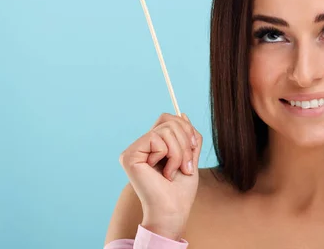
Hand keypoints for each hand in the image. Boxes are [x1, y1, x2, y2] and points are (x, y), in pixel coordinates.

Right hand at [119, 113, 202, 239]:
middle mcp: (140, 146)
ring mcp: (133, 150)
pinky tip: (163, 173)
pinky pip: (158, 139)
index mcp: (152, 145)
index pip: (168, 119)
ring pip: (166, 130)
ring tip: (175, 171)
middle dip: (186, 142)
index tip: (193, 147)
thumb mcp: (190, 155)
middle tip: (185, 165)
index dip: (185, 128)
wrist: (173, 210)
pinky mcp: (130, 156)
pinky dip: (169, 156)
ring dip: (179, 152)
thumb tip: (182, 113)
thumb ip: (187, 135)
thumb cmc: (181, 189)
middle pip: (169, 121)